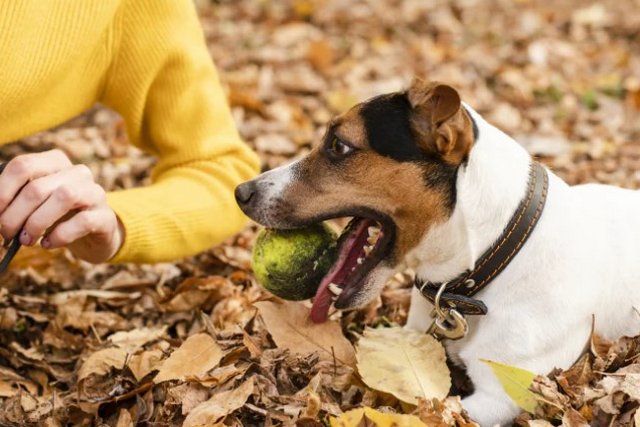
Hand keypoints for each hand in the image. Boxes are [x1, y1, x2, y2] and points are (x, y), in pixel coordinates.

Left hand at [0, 150, 123, 262]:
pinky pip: (82, 221)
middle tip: (7, 234)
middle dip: (14, 217)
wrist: (93, 235)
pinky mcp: (105, 216)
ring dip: (36, 224)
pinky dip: (59, 236)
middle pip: (37, 188)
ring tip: (27, 240)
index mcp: (55, 162)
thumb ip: (15, 199)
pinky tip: (48, 244)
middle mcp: (77, 172)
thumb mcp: (35, 202)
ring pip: (63, 198)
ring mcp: (95, 193)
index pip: (22, 166)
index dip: (2, 192)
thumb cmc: (57, 217)